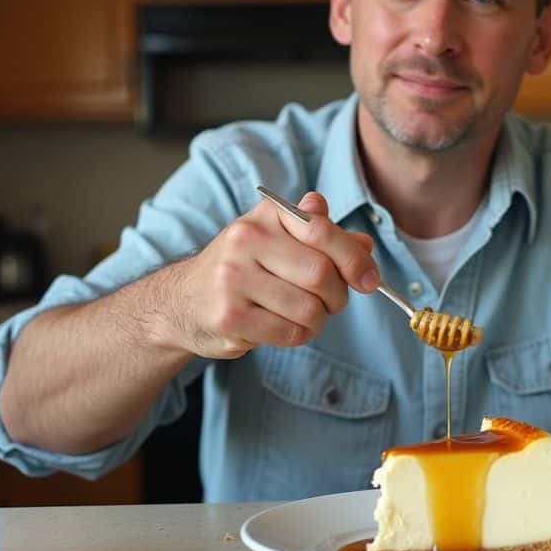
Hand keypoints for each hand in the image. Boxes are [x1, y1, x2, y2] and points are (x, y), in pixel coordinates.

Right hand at [159, 191, 378, 359]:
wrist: (182, 301)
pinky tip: (283, 327)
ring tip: (303, 316)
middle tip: (331, 303)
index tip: (368, 280)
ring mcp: (233, 278)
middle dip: (338, 296)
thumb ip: (323, 238)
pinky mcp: (229, 316)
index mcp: (265, 215)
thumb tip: (365, 244)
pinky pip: (290, 333)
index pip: (322, 229)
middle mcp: (245, 239)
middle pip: (321, 274)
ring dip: (317, 320)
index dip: (354, 258)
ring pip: (309, 308)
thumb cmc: (243, 268)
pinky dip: (298, 335)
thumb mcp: (279, 240)